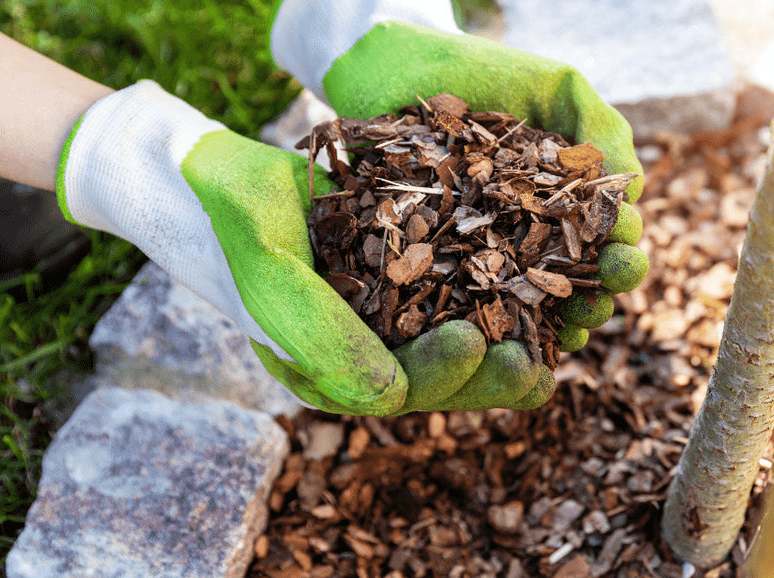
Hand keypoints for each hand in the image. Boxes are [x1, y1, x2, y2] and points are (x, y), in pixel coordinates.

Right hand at [58, 81, 500, 414]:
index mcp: (325, 370)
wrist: (217, 176)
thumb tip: (391, 398)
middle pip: (438, 379)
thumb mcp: (271, 273)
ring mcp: (383, 319)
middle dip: (489, 376)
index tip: (477, 341)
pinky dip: (498, 297)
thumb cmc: (235, 221)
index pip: (394, 391)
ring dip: (506, 345)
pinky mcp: (404, 281)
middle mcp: (359, 353)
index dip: (442, 374)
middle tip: (535, 362)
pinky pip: (458, 299)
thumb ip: (323, 336)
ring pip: (456, 344)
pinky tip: (540, 289)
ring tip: (556, 338)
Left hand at [272, 6, 647, 407]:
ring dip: (558, 325)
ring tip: (568, 333)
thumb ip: (601, 127)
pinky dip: (497, 330)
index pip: (606, 236)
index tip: (620, 252)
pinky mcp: (436, 268)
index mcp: (566, 199)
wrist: (392, 67)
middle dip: (597, 295)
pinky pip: (471, 309)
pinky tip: (513, 344)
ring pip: (533, 305)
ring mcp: (485, 254)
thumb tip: (635, 189)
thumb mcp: (556, 87)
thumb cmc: (480, 71)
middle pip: (577, 281)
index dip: (620, 250)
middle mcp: (532, 233)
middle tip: (600, 300)